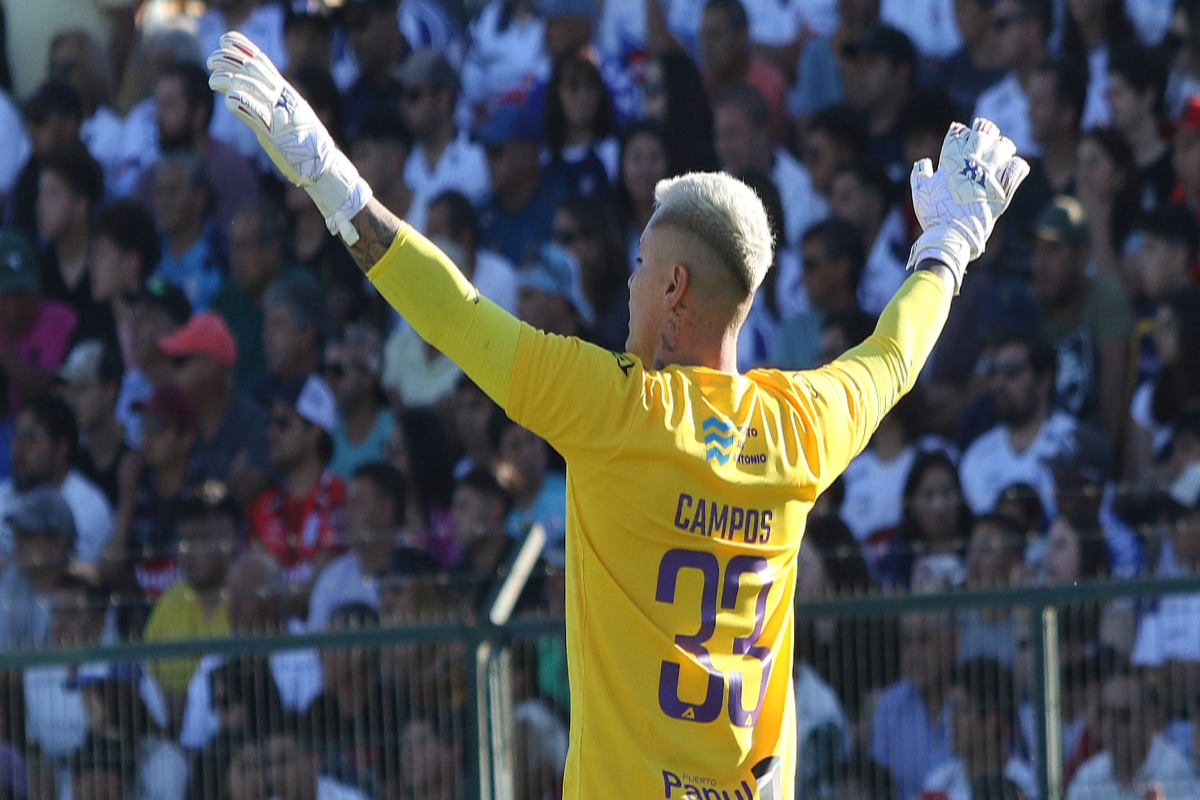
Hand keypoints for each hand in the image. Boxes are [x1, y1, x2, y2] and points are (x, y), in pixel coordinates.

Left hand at [207, 33, 371, 244]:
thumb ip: (263, 106)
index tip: (225, 38)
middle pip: (254, 69)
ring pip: (252, 87)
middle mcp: (283, 98)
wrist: (323, 166)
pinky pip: (257, 114)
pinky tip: (228, 100)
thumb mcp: (284, 117)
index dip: (243, 47)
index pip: (262, 62)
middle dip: (230, 60)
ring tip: (213, 80)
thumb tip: (239, 96)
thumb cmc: (303, 144)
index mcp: (286, 93)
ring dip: (230, 80)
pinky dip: (242, 104)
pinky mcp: (276, 133)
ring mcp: (280, 114)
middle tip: (211, 60)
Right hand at [908, 118, 1029, 292]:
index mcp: (952, 160)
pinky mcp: (1003, 189)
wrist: (951, 236)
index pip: (958, 134)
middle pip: (984, 134)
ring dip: (1002, 146)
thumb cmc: (933, 214)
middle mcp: (973, 163)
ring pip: (1004, 147)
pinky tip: (1012, 167)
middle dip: (984, 131)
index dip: (959, 132)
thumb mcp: (919, 192)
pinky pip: (1017, 168)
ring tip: (1000, 151)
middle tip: (984, 136)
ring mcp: (990, 175)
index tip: (959, 135)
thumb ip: (920, 173)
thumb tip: (924, 162)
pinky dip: (1016, 165)